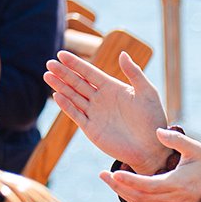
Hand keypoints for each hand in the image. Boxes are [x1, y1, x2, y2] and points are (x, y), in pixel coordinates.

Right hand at [44, 49, 170, 171]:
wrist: (152, 148)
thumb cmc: (153, 119)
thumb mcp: (147, 92)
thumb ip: (134, 73)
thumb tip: (123, 53)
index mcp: (113, 88)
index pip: (90, 73)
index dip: (76, 64)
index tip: (61, 54)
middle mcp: (101, 99)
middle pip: (78, 83)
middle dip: (63, 73)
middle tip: (49, 63)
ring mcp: (95, 114)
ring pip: (73, 97)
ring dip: (60, 86)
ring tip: (47, 76)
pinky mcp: (91, 129)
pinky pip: (76, 115)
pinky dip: (66, 106)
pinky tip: (56, 96)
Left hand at [98, 126, 200, 201]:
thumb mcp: (196, 150)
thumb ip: (176, 139)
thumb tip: (157, 131)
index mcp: (178, 184)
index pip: (148, 185)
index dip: (130, 181)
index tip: (114, 173)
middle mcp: (172, 200)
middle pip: (139, 197)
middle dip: (119, 186)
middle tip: (103, 176)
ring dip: (123, 193)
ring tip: (111, 181)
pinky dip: (133, 200)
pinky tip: (125, 189)